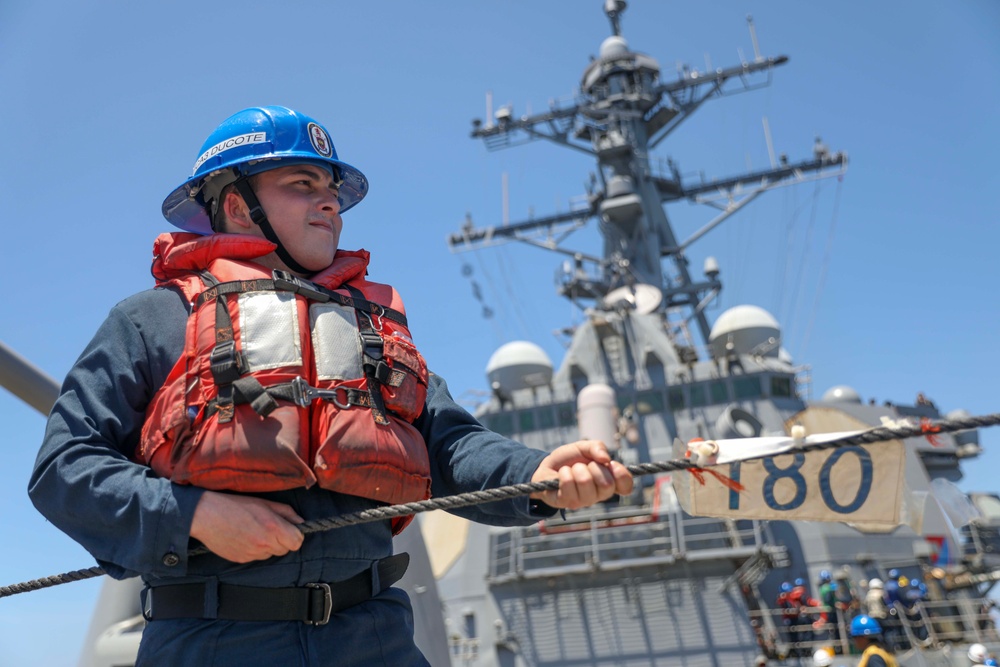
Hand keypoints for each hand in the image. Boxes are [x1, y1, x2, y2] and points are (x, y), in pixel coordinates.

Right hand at [190, 491, 304, 562]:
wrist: (207, 515)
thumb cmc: (235, 505)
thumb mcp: (265, 503)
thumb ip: (286, 513)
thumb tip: (301, 522)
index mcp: (273, 527)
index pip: (297, 542)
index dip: (295, 535)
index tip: (289, 529)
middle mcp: (264, 543)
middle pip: (285, 550)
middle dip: (282, 540)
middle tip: (269, 528)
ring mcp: (252, 554)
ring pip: (270, 554)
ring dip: (268, 546)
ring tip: (254, 531)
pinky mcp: (241, 560)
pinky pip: (256, 557)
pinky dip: (255, 550)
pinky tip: (245, 537)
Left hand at [530, 440, 632, 509]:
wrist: (545, 467)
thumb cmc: (569, 459)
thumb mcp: (584, 446)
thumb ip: (597, 447)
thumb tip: (606, 459)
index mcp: (608, 481)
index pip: (626, 486)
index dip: (621, 475)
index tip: (611, 464)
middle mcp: (599, 494)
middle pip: (606, 484)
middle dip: (593, 467)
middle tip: (585, 465)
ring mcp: (583, 501)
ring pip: (586, 482)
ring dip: (576, 469)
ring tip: (571, 470)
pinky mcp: (567, 502)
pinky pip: (568, 483)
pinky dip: (564, 473)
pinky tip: (561, 475)